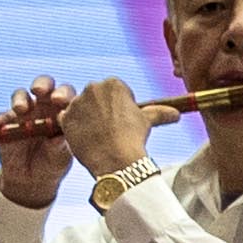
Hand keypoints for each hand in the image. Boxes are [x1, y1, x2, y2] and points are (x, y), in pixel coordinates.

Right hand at [0, 75, 78, 207]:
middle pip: (44, 85)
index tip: (61, 101)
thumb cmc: (54, 163)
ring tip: (20, 109)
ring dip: (20, 99)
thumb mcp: (60, 158)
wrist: (31, 179)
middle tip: (40, 92)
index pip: (67, 94)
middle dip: (42, 85)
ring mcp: (24, 113)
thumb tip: (59, 138)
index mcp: (63, 111)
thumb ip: (60, 147)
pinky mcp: (7, 123)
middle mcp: (45, 107)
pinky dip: (0, 119)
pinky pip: (1, 116)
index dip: (64, 94)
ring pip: (20, 95)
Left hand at [58, 77, 174, 178]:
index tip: (124, 120)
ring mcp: (76, 102)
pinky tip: (88, 137)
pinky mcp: (65, 117)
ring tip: (100, 135)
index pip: (115, 90)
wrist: (115, 158)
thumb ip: (160, 113)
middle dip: (102, 109)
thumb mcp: (147, 122)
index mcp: (113, 83)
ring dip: (89, 118)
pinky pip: (69, 119)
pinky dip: (76, 127)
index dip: (121, 106)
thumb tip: (176, 114)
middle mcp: (92, 88)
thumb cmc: (133, 137)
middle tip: (112, 128)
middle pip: (96, 97)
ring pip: (82, 108)